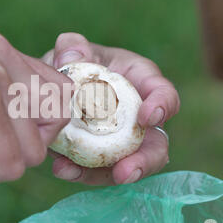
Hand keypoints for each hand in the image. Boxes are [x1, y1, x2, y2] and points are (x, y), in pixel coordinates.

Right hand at [0, 32, 70, 185]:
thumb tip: (57, 126)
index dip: (43, 125)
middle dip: (25, 146)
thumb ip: (16, 104)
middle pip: (57, 118)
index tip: (11, 137)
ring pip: (35, 149)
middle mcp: (0, 54)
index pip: (61, 91)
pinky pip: (10, 164)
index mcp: (0, 51)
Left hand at [42, 33, 179, 184]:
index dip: (162, 106)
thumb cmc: (76, 63)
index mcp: (141, 83)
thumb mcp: (74, 50)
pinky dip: (80, 173)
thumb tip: (73, 56)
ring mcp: (121, 141)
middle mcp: (138, 117)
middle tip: (124, 172)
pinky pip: (97, 170)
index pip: (164, 94)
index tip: (148, 116)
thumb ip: (73, 47)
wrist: (59, 88)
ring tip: (74, 172)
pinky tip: (63, 169)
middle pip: (155, 145)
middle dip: (144, 162)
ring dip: (104, 175)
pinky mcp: (100, 156)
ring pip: (125, 164)